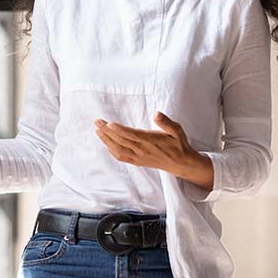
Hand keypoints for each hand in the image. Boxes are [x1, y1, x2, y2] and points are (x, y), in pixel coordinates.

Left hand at [94, 112, 213, 189]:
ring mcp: (139, 157)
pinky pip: (121, 157)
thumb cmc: (178, 144)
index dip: (119, 130)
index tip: (108, 123)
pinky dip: (112, 150)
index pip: (131, 135)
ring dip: (106, 140)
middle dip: (107, 131)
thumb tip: (156, 114)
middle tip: (97, 121)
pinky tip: (107, 144)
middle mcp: (142, 150)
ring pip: (118, 149)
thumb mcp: (177, 130)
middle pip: (121, 140)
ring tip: (98, 130)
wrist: (180, 163)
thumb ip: (166, 122)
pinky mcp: (137, 161)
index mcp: (150, 141)